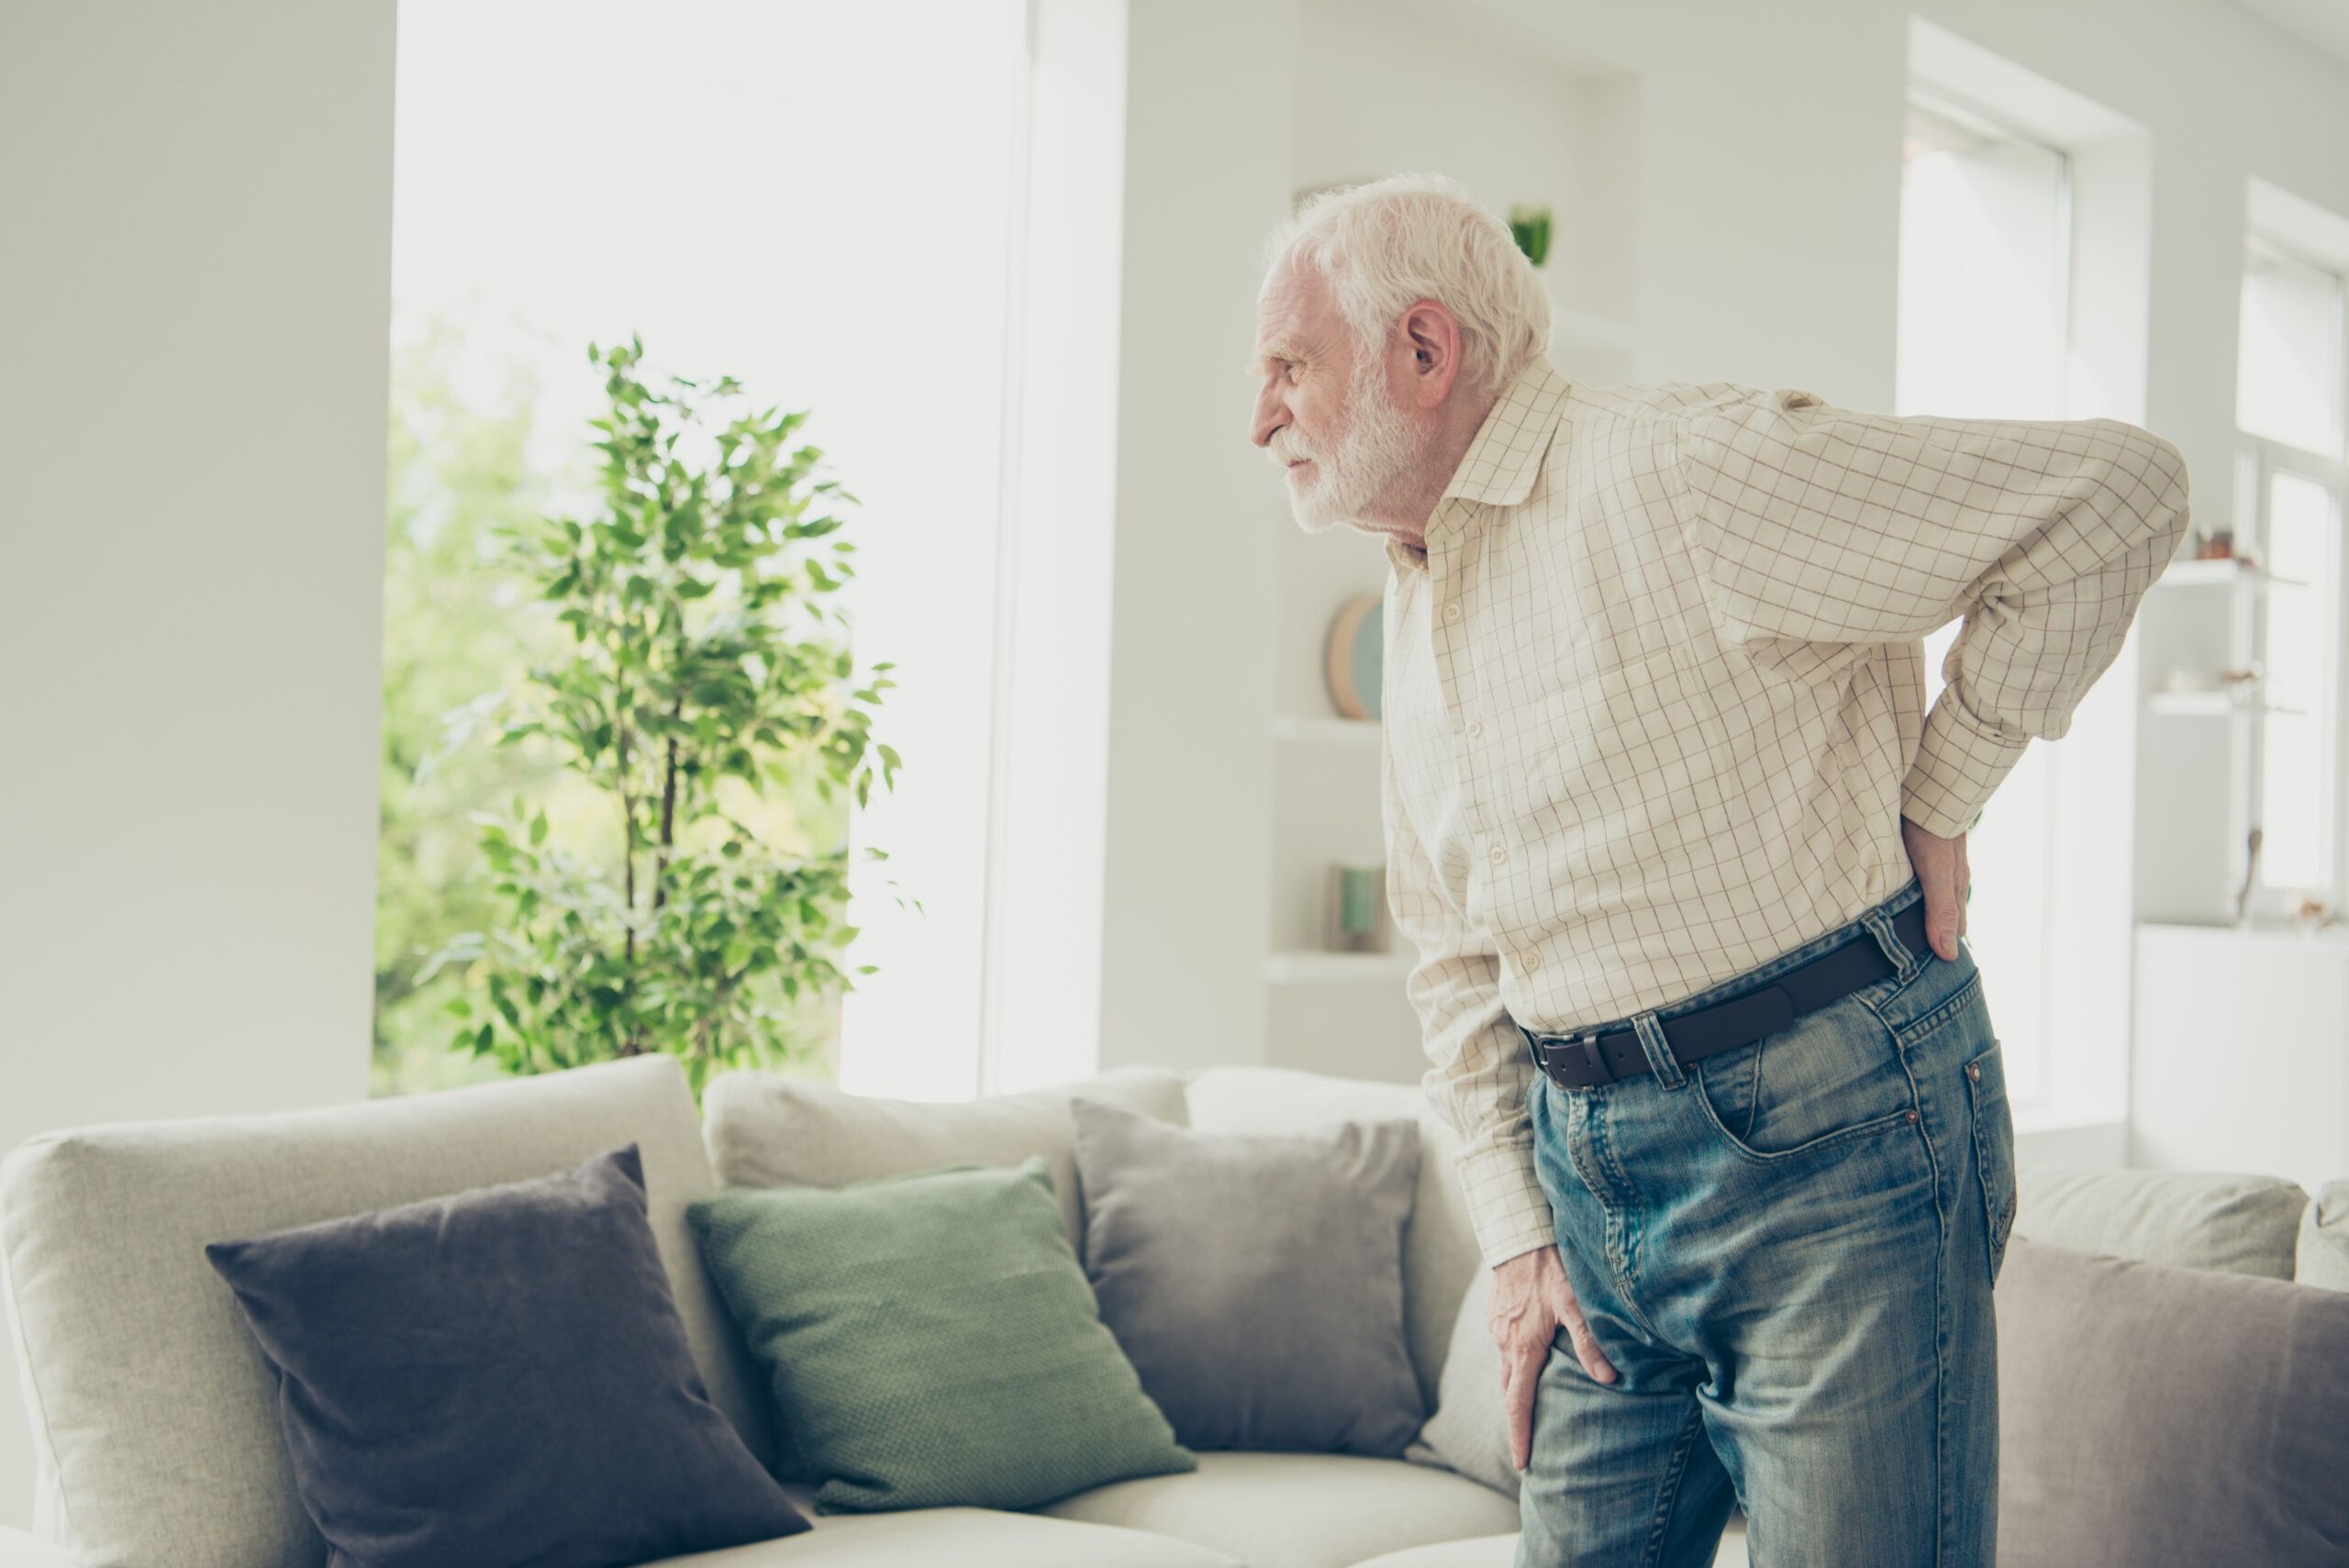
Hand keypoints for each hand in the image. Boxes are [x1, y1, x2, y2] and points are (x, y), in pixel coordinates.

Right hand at [1491, 1243, 1616, 1470]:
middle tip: (1524, 1447)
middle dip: (1515, 1421)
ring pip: (1504, 1369)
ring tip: (1527, 1407)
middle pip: (1508, 1393)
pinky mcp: (1495, 1315)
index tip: (1522, 1463)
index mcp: (1523, 1348)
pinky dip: (1513, 1363)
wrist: (1516, 1235)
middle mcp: (1504, 1343)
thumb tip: (1609, 1379)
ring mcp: (1496, 1329)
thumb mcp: (1574, 1304)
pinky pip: (1503, 1347)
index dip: (1520, 1436)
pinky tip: (1526, 1359)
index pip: (1518, 1404)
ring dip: (1514, 1392)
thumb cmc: (1549, 1268)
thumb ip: (1590, 1342)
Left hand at [1900, 814, 1969, 960]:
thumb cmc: (1933, 830)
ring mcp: (1933, 859)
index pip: (1952, 927)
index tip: (1928, 971)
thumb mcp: (1937, 873)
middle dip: (1927, 932)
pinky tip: (1889, 891)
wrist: (1929, 784)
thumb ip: (1941, 910)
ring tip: (1893, 930)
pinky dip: (1902, 888)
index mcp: (1954, 886)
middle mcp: (1946, 875)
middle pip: (1939, 911)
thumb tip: (1949, 954)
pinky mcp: (1916, 845)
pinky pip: (1910, 874)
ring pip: (1925, 893)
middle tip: (1907, 956)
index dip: (1941, 947)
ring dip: (1912, 910)